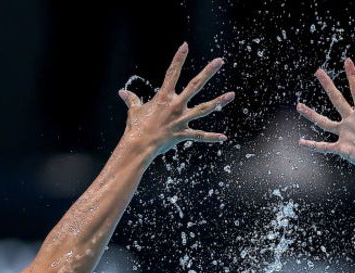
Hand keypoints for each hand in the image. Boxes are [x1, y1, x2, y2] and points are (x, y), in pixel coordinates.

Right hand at [118, 42, 233, 157]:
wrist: (139, 145)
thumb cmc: (136, 127)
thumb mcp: (134, 110)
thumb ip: (131, 99)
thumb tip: (122, 92)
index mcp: (164, 97)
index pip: (172, 73)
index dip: (178, 58)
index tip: (185, 45)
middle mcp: (176, 105)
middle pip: (195, 85)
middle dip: (208, 72)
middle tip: (220, 61)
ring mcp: (182, 119)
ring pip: (205, 108)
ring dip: (219, 101)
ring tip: (232, 94)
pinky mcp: (183, 134)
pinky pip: (200, 135)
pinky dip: (212, 137)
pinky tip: (224, 137)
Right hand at [297, 58, 354, 181]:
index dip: (352, 76)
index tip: (347, 61)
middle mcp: (353, 121)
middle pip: (337, 100)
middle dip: (328, 85)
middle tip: (318, 72)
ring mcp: (346, 135)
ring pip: (325, 122)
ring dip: (312, 115)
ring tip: (299, 106)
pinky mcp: (343, 149)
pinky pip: (324, 146)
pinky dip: (313, 145)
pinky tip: (301, 142)